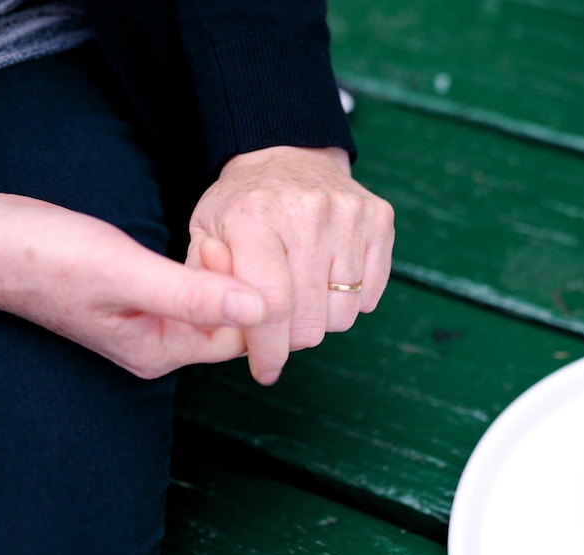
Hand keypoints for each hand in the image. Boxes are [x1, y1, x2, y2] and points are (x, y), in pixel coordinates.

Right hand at [0, 183, 267, 378]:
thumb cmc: (50, 259)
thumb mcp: (126, 274)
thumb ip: (192, 295)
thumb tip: (261, 310)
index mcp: (160, 351)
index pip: (236, 338)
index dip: (245, 296)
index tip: (221, 250)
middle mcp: (160, 344)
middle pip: (229, 323)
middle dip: (238, 284)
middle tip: (223, 237)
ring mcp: (151, 321)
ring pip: (212, 303)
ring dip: (222, 273)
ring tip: (216, 235)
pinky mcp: (143, 296)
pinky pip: (192, 288)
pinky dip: (203, 267)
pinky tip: (201, 242)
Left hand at [186, 146, 394, 384]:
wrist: (288, 154)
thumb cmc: (242, 206)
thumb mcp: (204, 233)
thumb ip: (204, 282)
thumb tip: (224, 326)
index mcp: (254, 218)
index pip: (271, 307)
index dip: (269, 351)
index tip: (265, 370)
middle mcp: (307, 214)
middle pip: (311, 319)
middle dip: (292, 338)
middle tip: (279, 328)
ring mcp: (349, 215)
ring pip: (344, 313)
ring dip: (321, 318)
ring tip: (303, 294)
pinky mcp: (379, 219)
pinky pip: (370, 295)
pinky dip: (350, 300)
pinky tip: (328, 277)